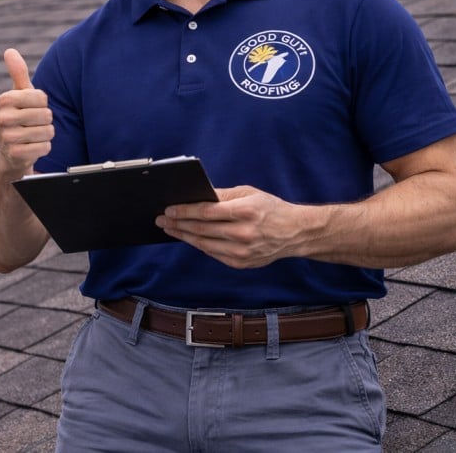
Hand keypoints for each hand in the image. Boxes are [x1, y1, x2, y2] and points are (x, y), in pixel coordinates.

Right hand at [0, 48, 52, 173]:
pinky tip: (32, 148)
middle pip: (46, 115)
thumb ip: (17, 73)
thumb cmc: (19, 117)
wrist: (10, 153)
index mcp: (4, 100)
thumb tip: (9, 51)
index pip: (42, 97)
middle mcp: (2, 118)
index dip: (42, 104)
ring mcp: (7, 138)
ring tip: (33, 136)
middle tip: (33, 124)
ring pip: (47, 132)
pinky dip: (43, 148)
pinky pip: (44, 147)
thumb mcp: (19, 95)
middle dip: (46, 121)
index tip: (31, 108)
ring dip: (45, 135)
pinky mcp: (15, 155)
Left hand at [155, 186, 304, 268]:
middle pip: (201, 230)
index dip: (184, 211)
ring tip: (169, 229)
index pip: (206, 212)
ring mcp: (242, 251)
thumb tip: (196, 195)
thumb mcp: (249, 193)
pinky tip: (188, 238)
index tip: (168, 209)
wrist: (295, 233)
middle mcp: (243, 233)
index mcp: (245, 212)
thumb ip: (222, 195)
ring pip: (204, 244)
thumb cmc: (270, 208)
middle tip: (161, 220)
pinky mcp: (241, 263)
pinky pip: (213, 253)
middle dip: (178, 224)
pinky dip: (198, 245)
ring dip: (183, 236)